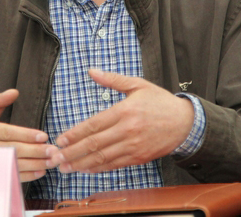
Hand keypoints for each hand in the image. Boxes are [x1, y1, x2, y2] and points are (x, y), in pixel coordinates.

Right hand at [0, 89, 57, 181]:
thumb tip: (15, 92)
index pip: (7, 132)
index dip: (26, 135)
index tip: (44, 136)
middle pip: (12, 149)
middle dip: (35, 151)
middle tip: (52, 150)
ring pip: (13, 164)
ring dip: (34, 164)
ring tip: (50, 161)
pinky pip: (10, 176)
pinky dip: (27, 175)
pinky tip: (40, 171)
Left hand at [47, 69, 193, 173]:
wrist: (185, 122)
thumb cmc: (160, 101)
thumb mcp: (137, 85)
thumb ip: (112, 80)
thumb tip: (91, 71)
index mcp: (125, 111)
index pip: (94, 125)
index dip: (75, 134)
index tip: (61, 139)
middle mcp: (128, 131)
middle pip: (94, 144)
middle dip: (72, 152)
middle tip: (55, 157)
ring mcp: (133, 146)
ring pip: (102, 158)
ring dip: (81, 164)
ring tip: (65, 167)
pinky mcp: (139, 158)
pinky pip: (115, 165)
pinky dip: (98, 169)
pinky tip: (86, 169)